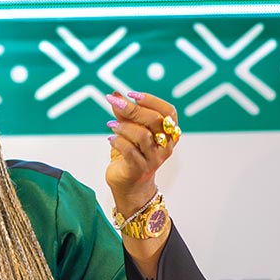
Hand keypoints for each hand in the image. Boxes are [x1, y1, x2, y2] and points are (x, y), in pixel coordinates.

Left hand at [104, 91, 180, 216]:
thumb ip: (124, 114)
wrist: (129, 185)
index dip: (152, 100)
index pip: (169, 112)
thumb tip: (115, 94)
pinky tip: (110, 139)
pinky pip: (129, 151)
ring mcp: (154, 159)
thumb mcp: (129, 131)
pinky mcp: (140, 169)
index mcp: (169, 134)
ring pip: (142, 136)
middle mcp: (166, 146)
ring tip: (110, 125)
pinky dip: (117, 141)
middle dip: (133, 109)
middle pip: (155, 121)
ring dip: (123, 126)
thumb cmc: (131, 154)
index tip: (132, 94)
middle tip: (114, 102)